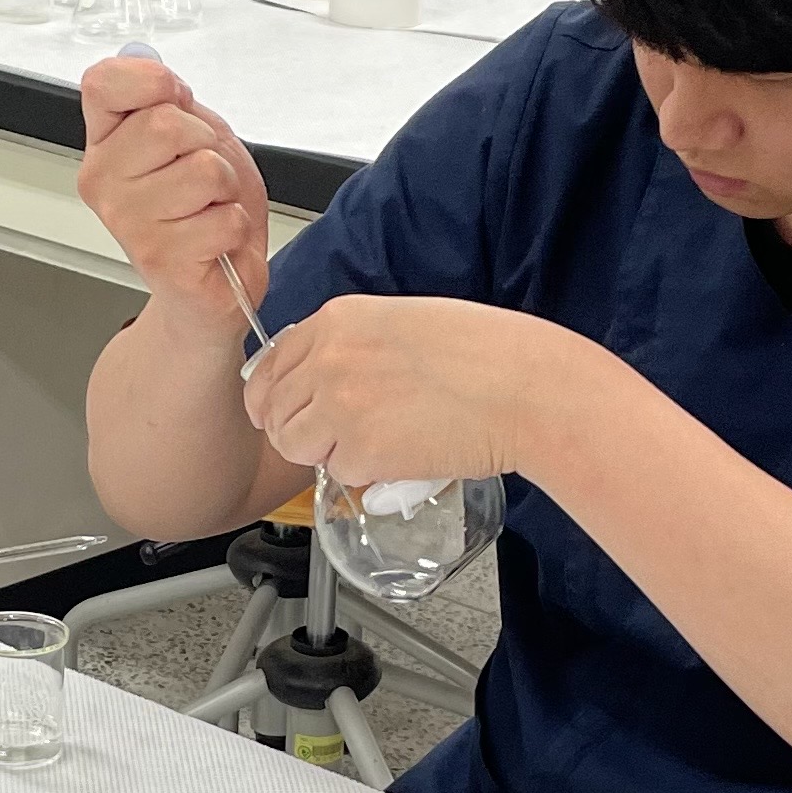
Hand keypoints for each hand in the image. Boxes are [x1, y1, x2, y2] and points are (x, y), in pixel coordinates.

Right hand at [77, 55, 270, 333]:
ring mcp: (128, 222)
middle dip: (207, 145)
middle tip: (205, 178)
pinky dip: (236, 228)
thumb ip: (171, 103)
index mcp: (106, 144)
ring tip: (211, 210)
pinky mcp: (161, 259)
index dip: (152, 81)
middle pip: (165, 124)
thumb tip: (149, 66)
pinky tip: (215, 242)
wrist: (217, 285)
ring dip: (226, 189)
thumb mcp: (196, 139)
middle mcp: (104, 181)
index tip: (175, 98)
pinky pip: (224, 218)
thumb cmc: (205, 213)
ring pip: (203, 171)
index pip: (103, 83)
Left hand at [241, 296, 602, 485]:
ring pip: (296, 445)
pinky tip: (403, 452)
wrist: (522, 387)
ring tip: (376, 442)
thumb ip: (351, 345)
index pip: (268, 365)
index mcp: (337, 320)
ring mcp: (340, 405)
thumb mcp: (402, 322)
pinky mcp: (360, 450)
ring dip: (327, 452)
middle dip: (301, 429)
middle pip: (275, 411)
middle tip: (340, 437)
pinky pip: (339, 472)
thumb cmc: (484, 353)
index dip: (273, 397)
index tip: (282, 412)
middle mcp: (328, 358)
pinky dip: (366, 472)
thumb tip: (318, 379)